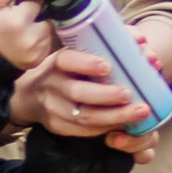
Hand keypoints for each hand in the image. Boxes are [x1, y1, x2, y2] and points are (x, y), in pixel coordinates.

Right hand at [0, 0, 55, 72]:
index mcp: (16, 22)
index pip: (36, 3)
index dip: (27, 4)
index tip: (17, 10)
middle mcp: (29, 38)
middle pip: (45, 18)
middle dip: (34, 17)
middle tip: (19, 22)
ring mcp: (34, 52)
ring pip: (47, 31)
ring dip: (38, 29)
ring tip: (22, 32)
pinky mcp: (38, 60)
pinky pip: (47, 45)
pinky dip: (39, 42)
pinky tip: (25, 42)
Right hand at [9, 38, 136, 133]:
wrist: (31, 96)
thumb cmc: (66, 71)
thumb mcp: (75, 53)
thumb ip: (107, 44)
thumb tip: (140, 42)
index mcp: (58, 62)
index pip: (67, 60)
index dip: (86, 63)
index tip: (107, 66)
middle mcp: (52, 85)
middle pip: (78, 92)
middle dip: (106, 95)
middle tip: (129, 94)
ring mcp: (54, 108)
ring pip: (85, 116)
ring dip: (115, 116)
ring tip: (140, 112)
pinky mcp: (58, 126)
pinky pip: (85, 130)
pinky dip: (107, 127)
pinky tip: (126, 124)